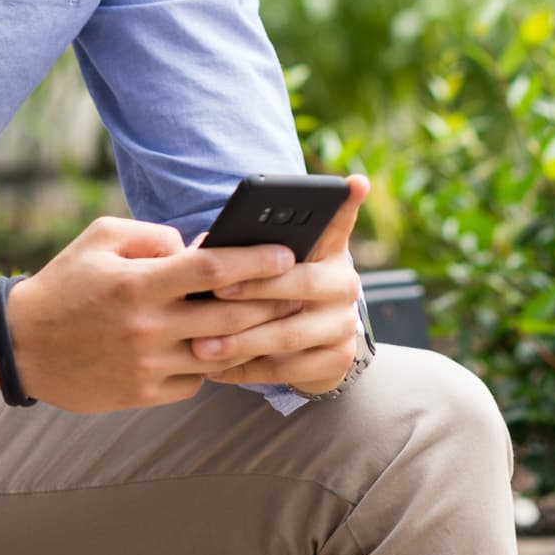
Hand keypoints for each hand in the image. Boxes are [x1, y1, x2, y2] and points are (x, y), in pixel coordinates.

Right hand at [0, 215, 306, 410]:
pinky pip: (196, 381)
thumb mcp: (100, 238)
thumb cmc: (66, 283)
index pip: (211, 270)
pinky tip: (224, 350)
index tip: (286, 253)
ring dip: (250, 339)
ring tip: (278, 323)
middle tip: (301, 292)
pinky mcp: (143, 394)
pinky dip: (213, 364)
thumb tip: (198, 247)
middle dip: (270, 304)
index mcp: (138, 283)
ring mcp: (147, 366)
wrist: (21, 346)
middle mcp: (147, 327)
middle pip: (228, 318)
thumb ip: (153, 236)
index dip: (254, 260)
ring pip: (218, 355)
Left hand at [185, 174, 369, 395]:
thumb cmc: (278, 286)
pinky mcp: (337, 362)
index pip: (339, 220)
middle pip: (301, 284)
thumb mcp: (275, 260)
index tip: (353, 183)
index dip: (343, 203)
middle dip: (254, 288)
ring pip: (288, 335)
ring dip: (241, 341)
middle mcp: (346, 284)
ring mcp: (344, 325)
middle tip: (215, 292)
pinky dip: (246, 371)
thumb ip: (253, 244)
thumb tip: (206, 246)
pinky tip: (216, 371)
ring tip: (200, 345)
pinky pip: (286, 370)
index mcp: (331, 250)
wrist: (312, 343)